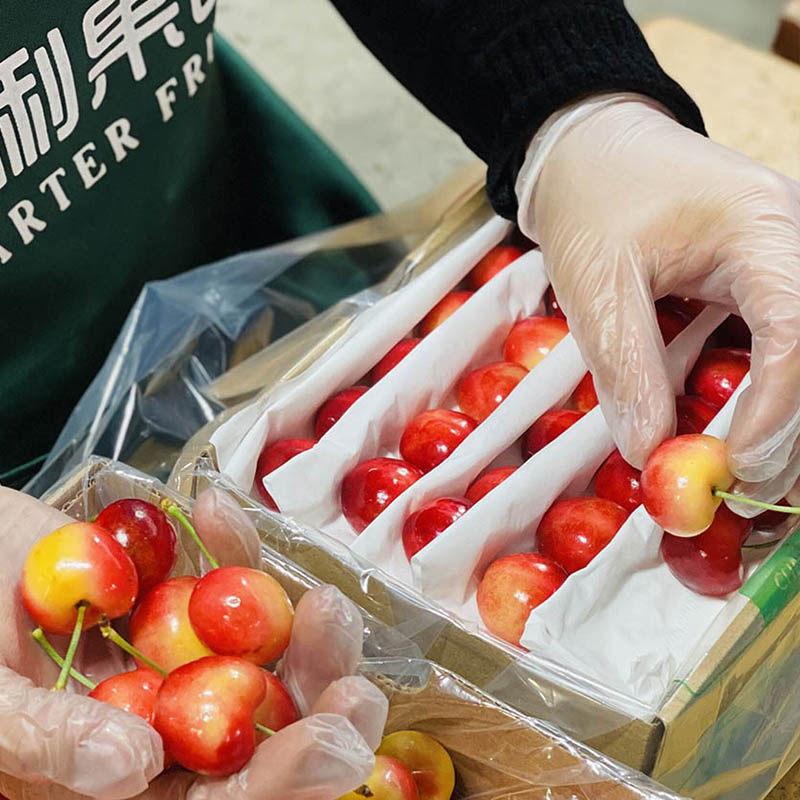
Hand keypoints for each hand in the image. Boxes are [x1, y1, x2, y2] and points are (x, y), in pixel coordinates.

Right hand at [0, 486, 384, 798]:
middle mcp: (168, 723)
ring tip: (328, 605)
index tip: (332, 744)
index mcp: (124, 781)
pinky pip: (223, 575)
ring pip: (266, 654)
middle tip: (360, 687)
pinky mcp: (179, 594)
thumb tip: (132, 766)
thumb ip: (44, 742)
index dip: (281, 783)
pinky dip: (230, 545)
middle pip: (267, 732)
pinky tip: (215, 510)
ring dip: (303, 631)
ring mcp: (180, 654)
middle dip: (321, 712)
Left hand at [518, 96, 799, 500]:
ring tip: (746, 479)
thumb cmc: (594, 198)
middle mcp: (796, 248)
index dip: (779, 410)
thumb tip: (651, 454)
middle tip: (748, 494)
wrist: (594, 149)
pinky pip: (786, 352)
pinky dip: (771, 401)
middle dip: (791, 431)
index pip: (797, 329)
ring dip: (788, 425)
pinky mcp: (770, 291)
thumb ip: (626, 366)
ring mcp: (789, 269)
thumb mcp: (596, 281)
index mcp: (764, 229)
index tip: (736, 466)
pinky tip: (744, 440)